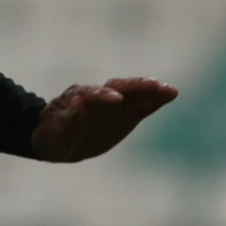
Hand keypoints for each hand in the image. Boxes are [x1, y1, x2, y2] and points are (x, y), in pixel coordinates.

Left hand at [32, 77, 177, 161]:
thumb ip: (66, 123)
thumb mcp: (54, 135)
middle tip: (154, 85)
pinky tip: (171, 93)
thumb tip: (78, 104)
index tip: (115, 99)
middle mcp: (97, 97)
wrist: (61, 140)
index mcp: (76, 100)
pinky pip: (142, 105)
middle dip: (135, 86)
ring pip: (132, 93)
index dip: (102, 96)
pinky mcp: (126, 114)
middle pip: (117, 87)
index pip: (91, 95)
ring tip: (169, 89)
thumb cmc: (54, 136)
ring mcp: (113, 104)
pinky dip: (155, 100)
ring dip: (148, 90)